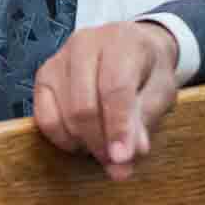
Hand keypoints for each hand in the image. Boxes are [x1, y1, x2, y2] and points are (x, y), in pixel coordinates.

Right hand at [33, 21, 181, 180]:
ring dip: (83, 142)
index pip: (115, 88)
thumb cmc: (148, 71)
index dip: (118, 127)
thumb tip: (122, 160)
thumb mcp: (159, 94)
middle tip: (115, 162)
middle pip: (84, 105)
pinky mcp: (44, 75)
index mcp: (122, 41)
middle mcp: (85, 43)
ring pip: (63, 114)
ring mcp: (60, 58)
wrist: (131, 48)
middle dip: (99, 142)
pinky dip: (62, 138)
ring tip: (103, 148)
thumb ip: (142, 124)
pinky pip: (45, 117)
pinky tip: (81, 140)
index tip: (121, 158)